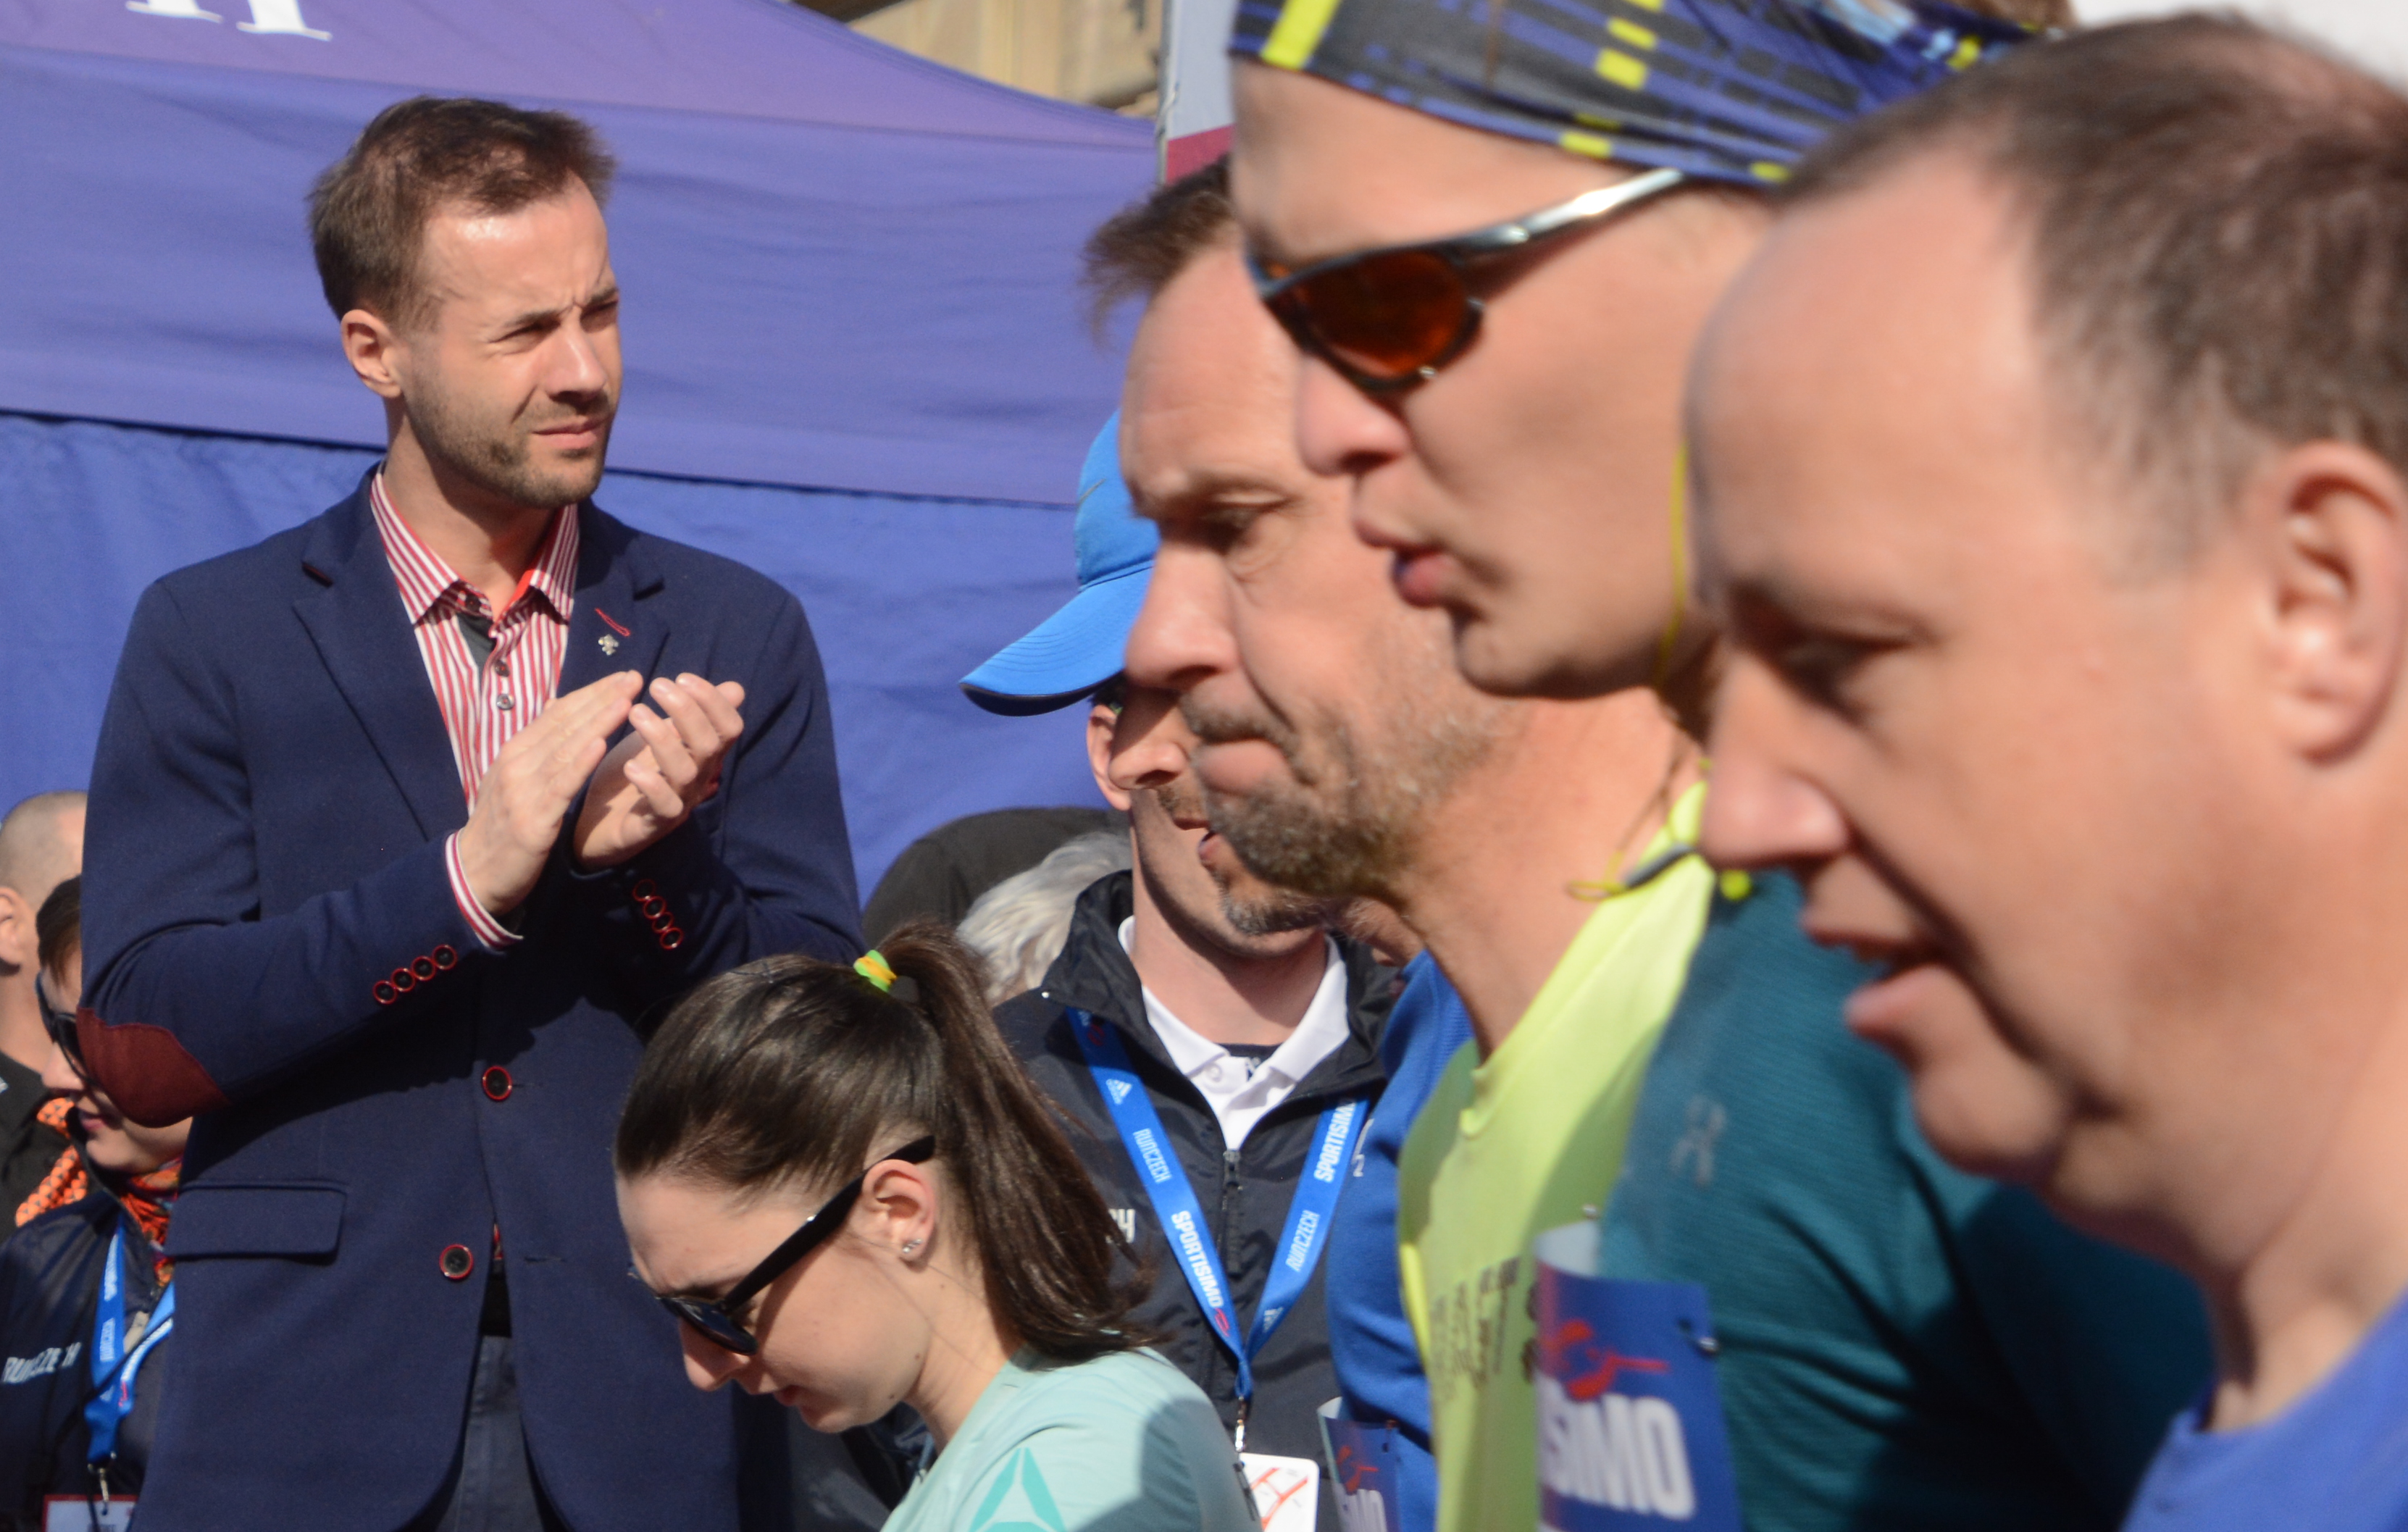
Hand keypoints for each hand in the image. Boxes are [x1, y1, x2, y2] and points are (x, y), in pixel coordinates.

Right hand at [458, 672, 643, 915]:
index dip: (591, 693)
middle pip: (565, 725)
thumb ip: (536, 746)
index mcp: (515, 752)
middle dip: (602, 698)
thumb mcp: (513, 778)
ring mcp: (523, 789)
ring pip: (566, 748)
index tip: (622, 676)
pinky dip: (580, 763)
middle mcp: (517, 764)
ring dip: (598, 722)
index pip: (558, 715)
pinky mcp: (533, 819)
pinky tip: (600, 745)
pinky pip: (561, 786)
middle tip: (634, 677)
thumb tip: (555, 709)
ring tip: (626, 700)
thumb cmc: (500, 825)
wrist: (474, 872)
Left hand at [573, 674, 747, 870]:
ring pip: (685, 772)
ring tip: (636, 712)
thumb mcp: (663, 734)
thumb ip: (691, 714)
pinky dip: (650, 783)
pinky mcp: (655, 825)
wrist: (601, 823)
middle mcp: (698, 779)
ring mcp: (680, 803)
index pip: (729, 728)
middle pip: (710, 745)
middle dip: (687, 711)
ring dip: (663, 738)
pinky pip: (664, 806)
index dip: (713, 701)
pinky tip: (631, 765)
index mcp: (702, 755)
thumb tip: (735, 688)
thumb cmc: (635, 771)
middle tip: (657, 686)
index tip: (682, 677)